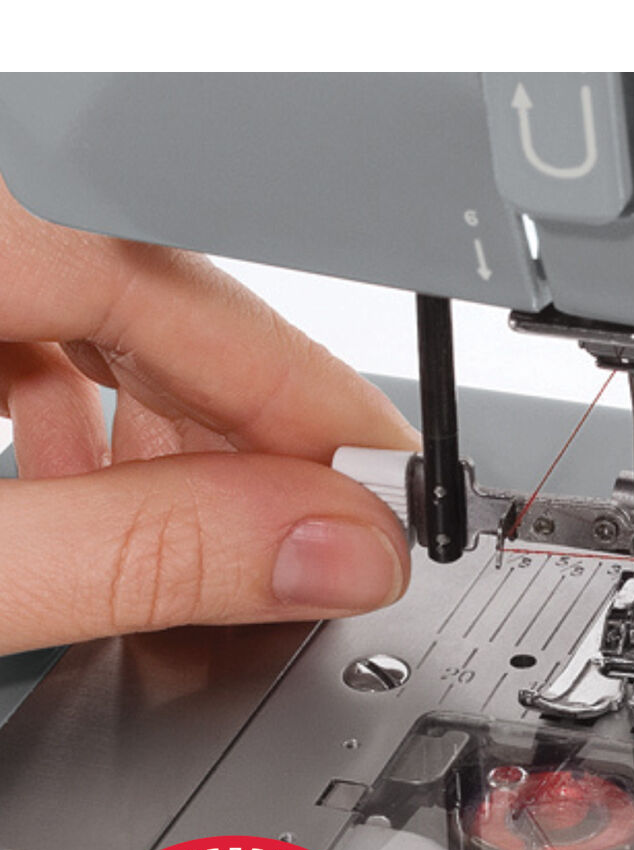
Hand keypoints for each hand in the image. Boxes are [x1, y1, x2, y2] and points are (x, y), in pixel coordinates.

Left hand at [0, 173, 418, 655]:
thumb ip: (148, 557)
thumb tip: (336, 553)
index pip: (201, 297)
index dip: (322, 416)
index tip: (383, 513)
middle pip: (166, 292)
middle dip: (251, 433)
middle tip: (312, 549)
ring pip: (105, 292)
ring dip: (169, 423)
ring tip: (195, 538)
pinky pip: (34, 298)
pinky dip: (82, 397)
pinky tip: (81, 484)